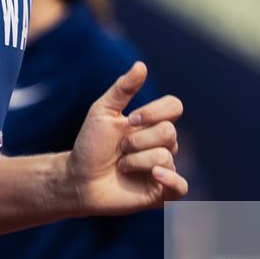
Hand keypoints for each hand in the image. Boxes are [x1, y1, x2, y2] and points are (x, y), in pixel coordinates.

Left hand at [67, 62, 187, 216]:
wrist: (78, 180)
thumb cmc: (90, 145)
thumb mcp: (102, 112)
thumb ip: (122, 89)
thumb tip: (141, 65)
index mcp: (152, 123)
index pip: (174, 106)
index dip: (154, 111)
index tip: (130, 119)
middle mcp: (162, 145)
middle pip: (169, 132)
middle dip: (138, 140)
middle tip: (120, 149)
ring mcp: (164, 169)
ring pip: (165, 157)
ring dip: (135, 161)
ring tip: (121, 167)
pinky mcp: (162, 193)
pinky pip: (181, 186)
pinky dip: (171, 180)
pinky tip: (155, 177)